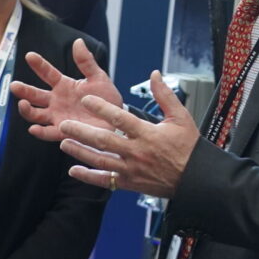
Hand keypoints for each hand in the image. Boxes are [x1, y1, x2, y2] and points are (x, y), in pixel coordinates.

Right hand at [10, 39, 121, 141]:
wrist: (117, 121)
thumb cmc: (106, 98)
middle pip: (35, 95)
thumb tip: (78, 41)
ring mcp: (58, 116)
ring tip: (23, 103)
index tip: (29, 55)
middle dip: (23, 90)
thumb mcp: (98, 78)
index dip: (39, 65)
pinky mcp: (63, 131)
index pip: (47, 73)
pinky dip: (40, 132)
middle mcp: (56, 101)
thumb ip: (86, 62)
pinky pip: (48, 133)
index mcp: (64, 85)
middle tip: (14, 85)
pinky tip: (34, 128)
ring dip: (27, 110)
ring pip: (36, 114)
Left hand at [57, 70, 198, 197]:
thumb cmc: (188, 147)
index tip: (86, 98)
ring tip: (63, 142)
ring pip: (100, 160)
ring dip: (80, 152)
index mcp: (148, 134)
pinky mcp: (129, 184)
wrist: (195, 179)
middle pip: (104, 141)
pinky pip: (105, 181)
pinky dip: (88, 177)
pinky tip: (73, 171)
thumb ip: (164, 96)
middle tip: (64, 124)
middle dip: (81, 132)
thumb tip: (154, 74)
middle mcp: (136, 153)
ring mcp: (131, 170)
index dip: (102, 108)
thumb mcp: (180, 117)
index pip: (120, 119)